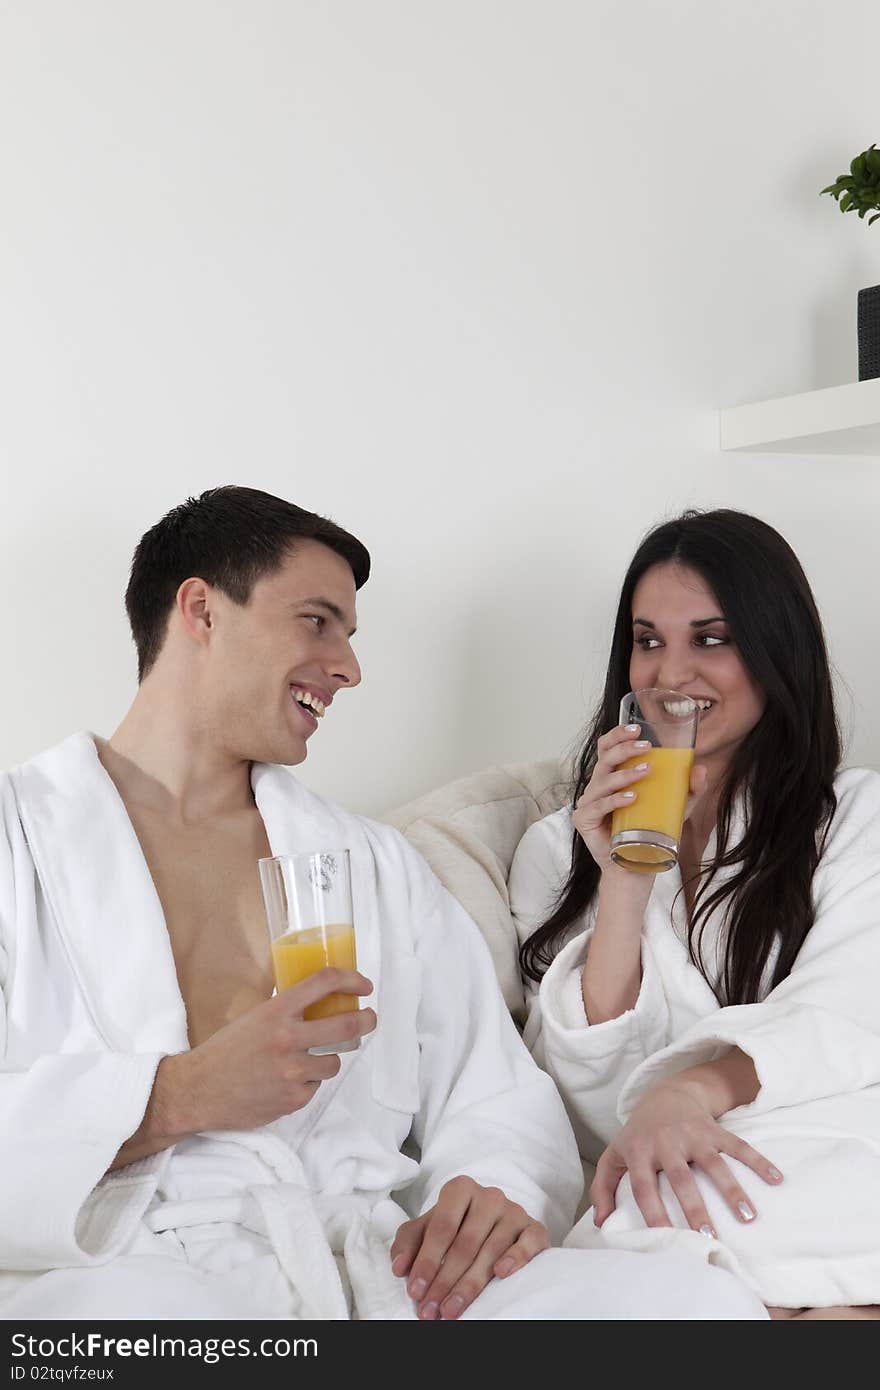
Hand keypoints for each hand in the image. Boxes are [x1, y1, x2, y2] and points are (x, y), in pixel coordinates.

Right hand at [164, 969, 376, 1133]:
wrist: (198, 1090)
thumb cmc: (225, 1051)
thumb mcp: (255, 1018)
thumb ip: (286, 1012)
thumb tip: (321, 1004)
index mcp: (277, 1011)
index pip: (325, 982)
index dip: (352, 979)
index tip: (364, 985)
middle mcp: (288, 1038)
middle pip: (346, 1025)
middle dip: (366, 1020)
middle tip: (369, 1018)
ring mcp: (293, 1071)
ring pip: (334, 1062)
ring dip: (327, 1059)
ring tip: (305, 1061)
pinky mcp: (294, 1099)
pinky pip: (315, 1086)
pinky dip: (306, 1083)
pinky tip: (284, 1082)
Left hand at [390, 1176, 548, 1319]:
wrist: (498, 1221)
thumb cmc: (457, 1226)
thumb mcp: (429, 1228)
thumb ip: (409, 1242)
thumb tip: (399, 1267)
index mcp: (460, 1189)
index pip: (441, 1227)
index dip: (426, 1261)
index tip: (415, 1291)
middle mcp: (489, 1196)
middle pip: (465, 1244)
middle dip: (444, 1281)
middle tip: (430, 1310)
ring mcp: (514, 1211)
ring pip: (492, 1250)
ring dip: (469, 1285)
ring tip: (451, 1310)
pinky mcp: (535, 1228)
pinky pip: (528, 1243)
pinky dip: (516, 1257)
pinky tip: (501, 1275)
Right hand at [572, 724, 707, 871]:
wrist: (634, 868)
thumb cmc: (648, 834)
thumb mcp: (674, 808)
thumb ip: (688, 790)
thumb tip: (701, 769)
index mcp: (612, 778)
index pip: (607, 748)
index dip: (617, 735)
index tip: (636, 728)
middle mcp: (597, 787)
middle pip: (604, 759)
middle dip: (624, 748)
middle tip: (647, 746)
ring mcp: (588, 803)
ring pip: (603, 781)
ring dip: (625, 773)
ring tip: (646, 771)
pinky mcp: (585, 820)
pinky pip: (598, 806)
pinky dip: (615, 800)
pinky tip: (632, 798)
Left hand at [590, 1078, 782, 1234]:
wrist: (663, 1093)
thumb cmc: (637, 1135)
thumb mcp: (613, 1156)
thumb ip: (602, 1187)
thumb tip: (601, 1223)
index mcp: (639, 1152)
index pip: (644, 1187)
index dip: (654, 1213)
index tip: (666, 1239)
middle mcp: (666, 1142)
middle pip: (682, 1178)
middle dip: (695, 1207)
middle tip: (708, 1237)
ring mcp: (692, 1134)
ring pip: (715, 1163)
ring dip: (732, 1189)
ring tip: (748, 1216)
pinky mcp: (714, 1129)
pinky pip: (738, 1145)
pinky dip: (759, 1161)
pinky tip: (777, 1179)